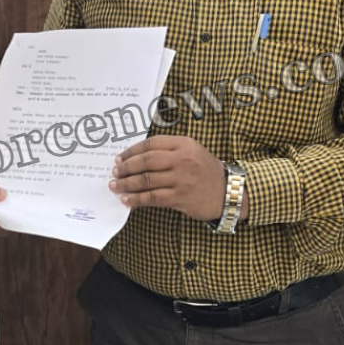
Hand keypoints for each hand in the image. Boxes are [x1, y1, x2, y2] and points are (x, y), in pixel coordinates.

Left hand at [110, 137, 246, 222]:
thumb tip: (136, 158)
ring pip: (147, 180)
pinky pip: (153, 198)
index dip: (132, 151)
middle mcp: (182, 159)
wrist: (228, 192)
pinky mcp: (181, 198)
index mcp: (184, 144)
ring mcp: (182, 179)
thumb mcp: (192, 152)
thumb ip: (169, 151)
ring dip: (127, 184)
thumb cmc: (206, 171)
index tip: (119, 158)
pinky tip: (127, 200)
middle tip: (114, 172)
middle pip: (146, 161)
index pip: (151, 144)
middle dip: (126, 167)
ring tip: (115, 186)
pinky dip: (137, 199)